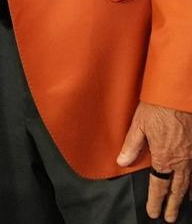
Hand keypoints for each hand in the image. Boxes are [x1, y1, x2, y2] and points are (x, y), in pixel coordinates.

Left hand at [117, 101, 191, 221]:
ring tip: (182, 205)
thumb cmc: (157, 107)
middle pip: (177, 188)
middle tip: (171, 218)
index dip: (156, 200)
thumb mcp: (139, 125)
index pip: (159, 185)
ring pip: (190, 181)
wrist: (178, 95)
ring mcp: (191, 155)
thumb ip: (131, 146)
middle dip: (173, 204)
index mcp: (164, 157)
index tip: (153, 212)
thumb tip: (122, 162)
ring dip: (185, 195)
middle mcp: (180, 160)